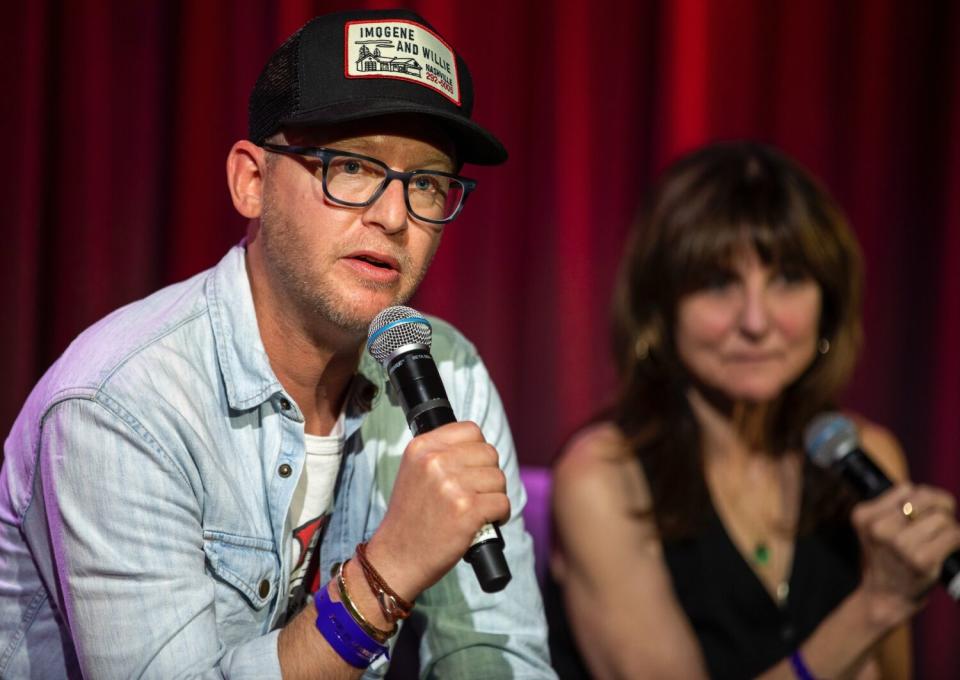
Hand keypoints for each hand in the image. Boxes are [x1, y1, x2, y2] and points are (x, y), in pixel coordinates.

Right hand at [363, 421, 509, 600]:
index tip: (473, 468)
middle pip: (489, 453)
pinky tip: (484, 522)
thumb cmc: (410, 518)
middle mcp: (434, 461)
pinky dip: (500, 515)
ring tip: (478, 510)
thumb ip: (440, 454)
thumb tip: (478, 447)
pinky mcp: (466, 510)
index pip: (470, 430)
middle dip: (489, 475)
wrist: (396, 558)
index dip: (478, 450)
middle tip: (476, 493)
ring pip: (499, 478)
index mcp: (421, 447)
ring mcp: (451, 485)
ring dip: (494, 496)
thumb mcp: (413, 472)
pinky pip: (502, 502)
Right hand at [852, 483, 959, 623]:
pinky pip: (953, 535)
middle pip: (926, 500)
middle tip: (939, 522)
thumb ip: (894, 506)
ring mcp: (900, 545)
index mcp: (864, 516)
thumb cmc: (887, 557)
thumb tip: (935, 497)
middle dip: (939, 508)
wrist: (887, 595)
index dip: (922, 499)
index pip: (907, 489)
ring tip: (939, 540)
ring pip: (942, 518)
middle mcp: (879, 528)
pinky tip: (948, 549)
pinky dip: (956, 540)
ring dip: (948, 527)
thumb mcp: (875, 528)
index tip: (922, 514)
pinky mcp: (922, 560)